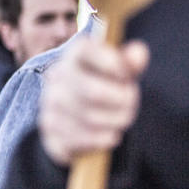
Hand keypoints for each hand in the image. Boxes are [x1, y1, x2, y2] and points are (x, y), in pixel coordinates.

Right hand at [39, 36, 148, 166]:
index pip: (84, 49)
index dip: (111, 62)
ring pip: (90, 118)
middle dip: (121, 100)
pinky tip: (109, 134)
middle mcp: (56, 79)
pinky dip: (104, 138)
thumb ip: (129, 63)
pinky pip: (84, 139)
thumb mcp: (119, 74)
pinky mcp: (50, 133)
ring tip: (122, 118)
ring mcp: (49, 107)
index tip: (126, 75)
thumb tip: (138, 53)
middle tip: (130, 103)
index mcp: (73, 57)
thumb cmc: (103, 88)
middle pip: (92, 91)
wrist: (73, 120)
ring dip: (116, 120)